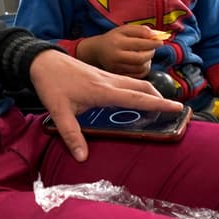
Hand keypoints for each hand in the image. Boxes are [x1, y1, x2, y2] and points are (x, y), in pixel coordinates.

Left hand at [30, 49, 182, 161]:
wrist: (42, 60)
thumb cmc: (51, 84)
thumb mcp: (58, 112)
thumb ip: (71, 135)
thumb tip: (82, 157)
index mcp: (103, 91)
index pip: (137, 98)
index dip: (158, 103)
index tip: (176, 108)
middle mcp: (109, 81)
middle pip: (142, 88)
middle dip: (159, 98)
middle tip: (172, 110)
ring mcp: (106, 76)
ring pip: (135, 83)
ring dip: (149, 92)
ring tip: (158, 104)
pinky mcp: (101, 74)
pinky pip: (126, 81)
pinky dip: (137, 89)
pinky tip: (133, 97)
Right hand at [76, 25, 162, 76]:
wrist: (97, 51)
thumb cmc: (114, 38)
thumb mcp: (124, 29)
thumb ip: (140, 30)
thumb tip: (156, 35)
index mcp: (117, 42)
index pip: (140, 44)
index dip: (153, 43)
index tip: (160, 42)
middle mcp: (116, 57)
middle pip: (141, 58)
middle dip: (151, 53)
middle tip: (152, 49)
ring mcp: (116, 68)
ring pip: (141, 68)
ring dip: (148, 62)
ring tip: (145, 55)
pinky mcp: (119, 76)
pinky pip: (138, 76)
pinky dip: (143, 69)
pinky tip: (141, 63)